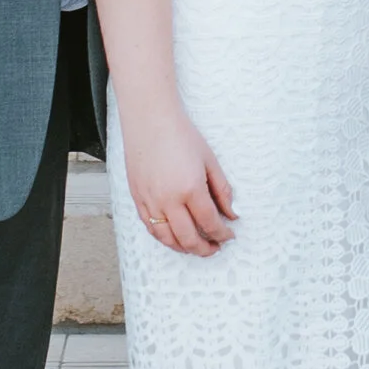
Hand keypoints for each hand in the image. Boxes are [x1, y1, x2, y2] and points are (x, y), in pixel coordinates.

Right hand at [122, 106, 235, 255]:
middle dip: (205, 249)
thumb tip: (231, 214)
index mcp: (190, 189)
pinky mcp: (137, 199)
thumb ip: (222, 190)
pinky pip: (151, 228)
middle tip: (215, 248)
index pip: (210, 223)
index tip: (229, 235)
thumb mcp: (209, 161)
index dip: (222, 234)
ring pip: (167, 239)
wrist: (150, 120)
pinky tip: (175, 237)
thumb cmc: (181, 135)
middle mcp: (168, 200)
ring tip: (196, 247)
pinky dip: (164, 238)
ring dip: (184, 248)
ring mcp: (150, 202)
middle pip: (188, 238)